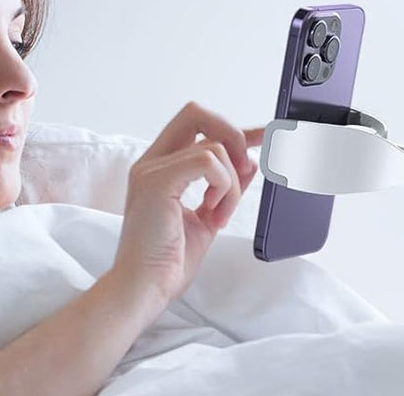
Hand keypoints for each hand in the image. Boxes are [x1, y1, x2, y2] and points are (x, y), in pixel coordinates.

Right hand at [110, 101, 264, 310]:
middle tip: (243, 171)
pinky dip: (224, 188)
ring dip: (232, 183)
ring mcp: (150, 170)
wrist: (143, 289)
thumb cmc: (168, 261)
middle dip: (231, 136)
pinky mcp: (157, 182)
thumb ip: (224, 188)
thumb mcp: (207, 217)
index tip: (260, 138)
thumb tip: (250, 162)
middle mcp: (150, 162)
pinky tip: (214, 214)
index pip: (194, 125)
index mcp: (159, 168)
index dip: (231, 127)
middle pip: (196, 113)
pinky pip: (209, 162)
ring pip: (213, 147)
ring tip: (219, 214)